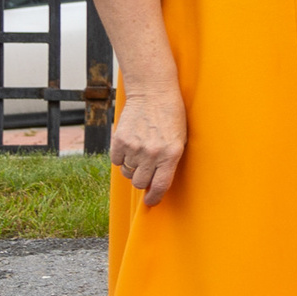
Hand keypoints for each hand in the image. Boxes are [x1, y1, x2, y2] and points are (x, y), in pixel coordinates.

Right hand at [113, 88, 188, 207]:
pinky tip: (130, 145)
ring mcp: (135, 147)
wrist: (153, 93)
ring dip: (132, 168)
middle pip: (140, 183)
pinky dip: (122, 158)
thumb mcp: (179, 139)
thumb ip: (169, 161)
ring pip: (128, 173)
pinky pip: (117, 161)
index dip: (154, 198)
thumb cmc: (171, 116)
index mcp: (171, 154)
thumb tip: (156, 183)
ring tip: (140, 152)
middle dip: (143, 181)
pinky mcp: (120, 140)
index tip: (151, 201)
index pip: (160, 186)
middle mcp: (152, 153)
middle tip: (145, 171)